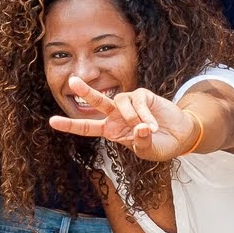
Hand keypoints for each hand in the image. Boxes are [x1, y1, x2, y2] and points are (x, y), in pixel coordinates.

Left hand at [49, 76, 202, 160]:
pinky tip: (153, 125)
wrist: (180, 136)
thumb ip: (140, 142)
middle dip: (85, 91)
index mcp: (111, 130)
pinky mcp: (143, 95)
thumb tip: (139, 128)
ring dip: (132, 117)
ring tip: (146, 129)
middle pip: (97, 102)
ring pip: (120, 102)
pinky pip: (137, 102)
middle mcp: (116, 115)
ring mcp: (129, 104)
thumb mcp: (148, 151)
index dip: (71, 125)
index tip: (52, 122)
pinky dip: (144, 115)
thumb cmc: (160, 145)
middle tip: (72, 81)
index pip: (87, 127)